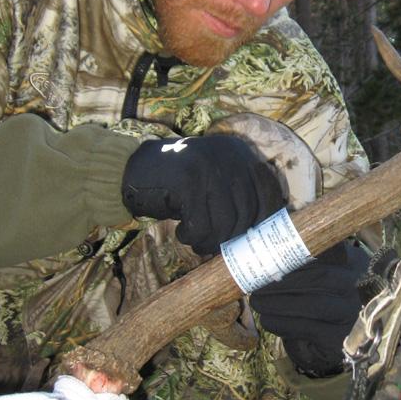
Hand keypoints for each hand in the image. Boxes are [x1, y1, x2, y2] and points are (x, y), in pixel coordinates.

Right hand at [121, 135, 284, 254]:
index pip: (269, 192)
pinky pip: (200, 224)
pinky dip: (192, 236)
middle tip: (212, 246)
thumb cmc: (177, 185)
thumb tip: (262, 236)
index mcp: (241, 153)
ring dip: (210, 241)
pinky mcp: (188, 178)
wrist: (131, 168)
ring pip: (225, 221)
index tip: (252, 239)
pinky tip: (181, 232)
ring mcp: (209, 164)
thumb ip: (237, 197)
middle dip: (230, 237)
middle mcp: (230, 155)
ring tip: (196, 241)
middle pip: (247, 211)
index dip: (264, 221)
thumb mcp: (213, 182)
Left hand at [250, 241, 368, 377]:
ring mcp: (352, 313)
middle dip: (285, 279)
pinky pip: (307, 328)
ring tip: (257, 301)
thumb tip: (267, 241)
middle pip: (321, 277)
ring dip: (278, 302)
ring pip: (313, 304)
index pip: (332, 250)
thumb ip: (304, 256)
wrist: (331, 341)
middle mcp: (358, 286)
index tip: (275, 251)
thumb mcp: (321, 272)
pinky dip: (281, 323)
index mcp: (352, 262)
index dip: (305, 249)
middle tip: (258, 282)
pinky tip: (267, 319)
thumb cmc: (319, 299)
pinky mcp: (340, 338)